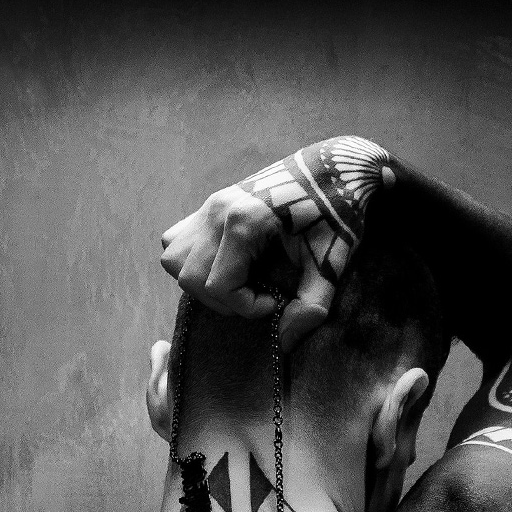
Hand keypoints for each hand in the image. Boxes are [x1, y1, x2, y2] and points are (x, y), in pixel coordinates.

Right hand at [160, 136, 393, 350]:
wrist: (335, 170)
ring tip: (238, 283)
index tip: (274, 302)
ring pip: (175, 259)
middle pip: (190, 277)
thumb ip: (311, 303)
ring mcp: (208, 205)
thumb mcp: (330, 262)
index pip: (219, 285)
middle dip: (223, 300)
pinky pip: (177, 241)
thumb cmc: (336, 214)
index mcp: (244, 221)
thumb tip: (285, 342)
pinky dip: (191, 260)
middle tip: (258, 297)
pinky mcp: (207, 205)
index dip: (245, 306)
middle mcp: (216, 210)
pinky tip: (224, 265)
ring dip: (200, 282)